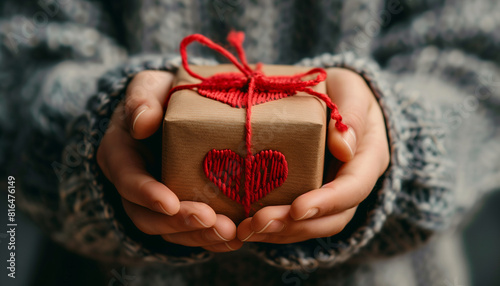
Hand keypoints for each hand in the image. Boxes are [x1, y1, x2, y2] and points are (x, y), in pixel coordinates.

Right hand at [97, 70, 241, 251]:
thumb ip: (142, 99)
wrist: (176, 109)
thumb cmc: (161, 94)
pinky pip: (191, 231)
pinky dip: (212, 238)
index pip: (127, 179)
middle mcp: (134, 185)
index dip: (146, 194)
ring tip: (231, 235)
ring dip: (200, 237)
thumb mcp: (149, 87)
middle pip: (148, 216)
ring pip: (171, 230)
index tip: (170, 203)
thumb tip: (142, 123)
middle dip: (180, 223)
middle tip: (212, 221)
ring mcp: (157, 200)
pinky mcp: (181, 207)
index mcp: (120, 155)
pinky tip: (236, 237)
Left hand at [237, 68, 389, 242]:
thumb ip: (351, 114)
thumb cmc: (343, 91)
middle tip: (259, 223)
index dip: (327, 202)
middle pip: (331, 218)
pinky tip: (247, 227)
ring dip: (280, 232)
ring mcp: (333, 194)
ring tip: (246, 231)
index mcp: (369, 158)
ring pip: (313, 225)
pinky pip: (297, 221)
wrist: (336, 98)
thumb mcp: (351, 91)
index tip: (297, 208)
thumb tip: (344, 147)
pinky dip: (274, 228)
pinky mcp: (311, 195)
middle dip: (295, 225)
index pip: (353, 188)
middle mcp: (353, 183)